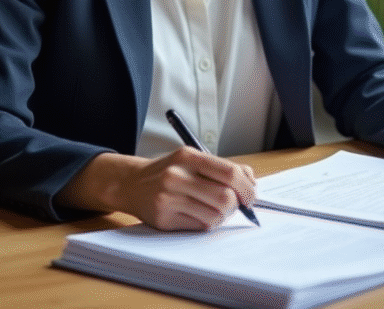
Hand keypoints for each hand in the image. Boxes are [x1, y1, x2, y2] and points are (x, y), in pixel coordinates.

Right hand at [59, 148, 256, 230]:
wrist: (131, 183)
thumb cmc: (169, 171)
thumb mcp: (192, 159)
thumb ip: (221, 167)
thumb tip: (252, 181)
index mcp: (188, 156)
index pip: (229, 172)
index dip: (247, 187)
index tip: (251, 196)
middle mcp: (176, 176)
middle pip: (225, 197)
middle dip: (236, 205)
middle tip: (235, 206)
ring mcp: (168, 198)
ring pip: (214, 215)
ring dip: (221, 216)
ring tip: (214, 210)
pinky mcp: (164, 218)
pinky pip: (199, 226)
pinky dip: (206, 223)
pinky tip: (199, 215)